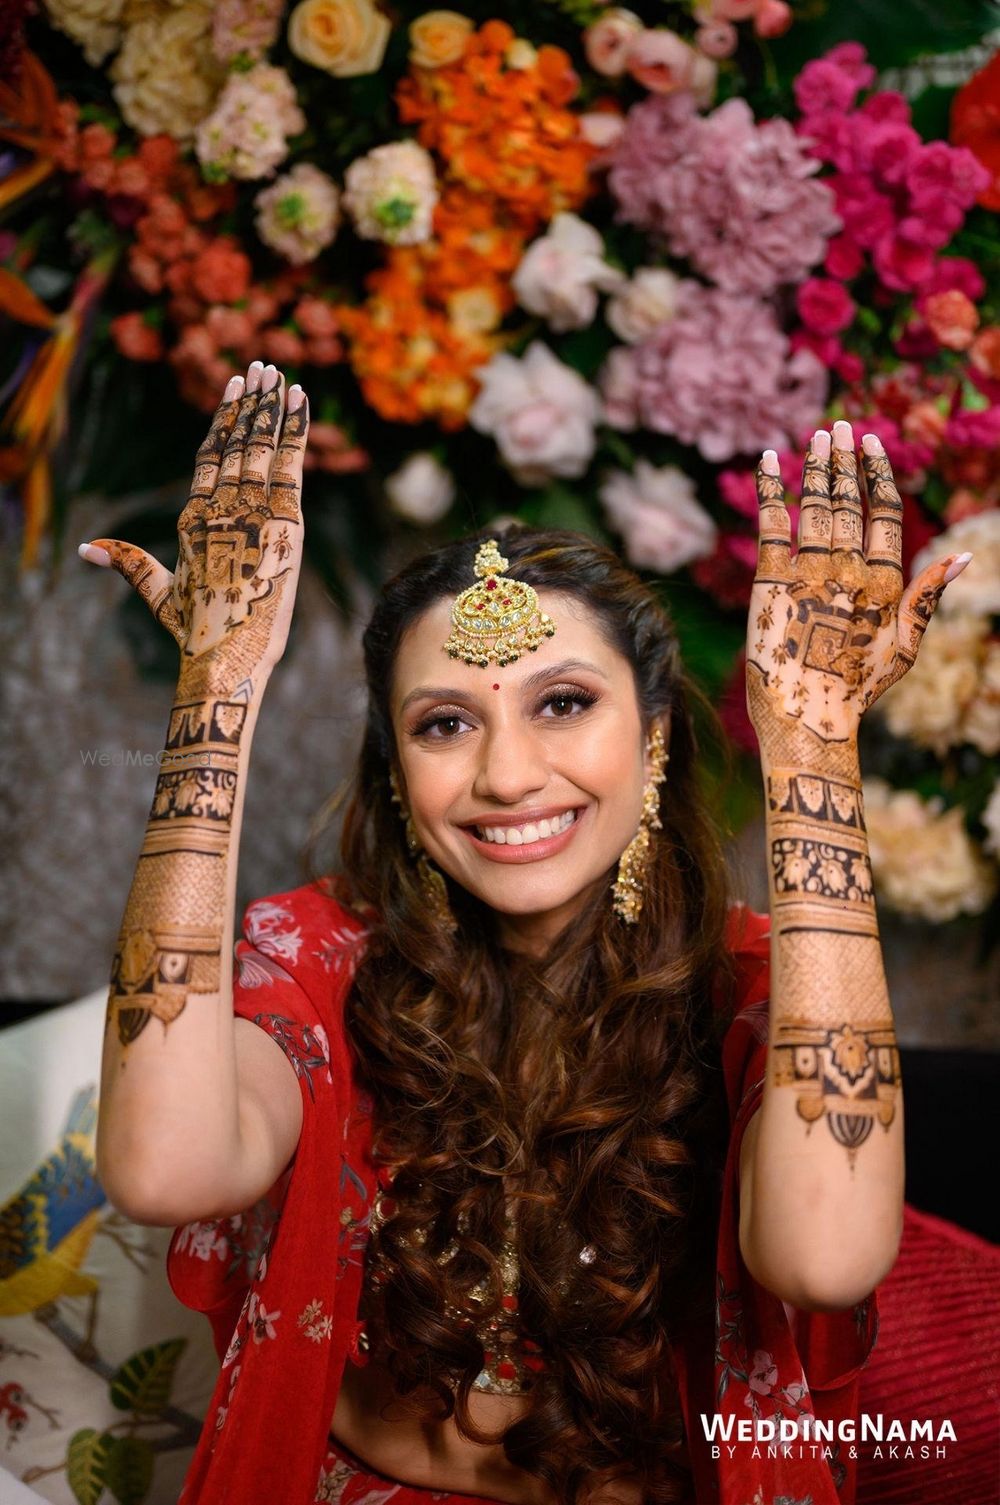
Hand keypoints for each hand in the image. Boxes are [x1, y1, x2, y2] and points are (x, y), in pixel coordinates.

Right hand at [79, 360, 308, 689]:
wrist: (227, 657)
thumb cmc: (195, 632)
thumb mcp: (159, 592)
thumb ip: (127, 562)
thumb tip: (85, 548)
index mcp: (194, 519)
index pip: (211, 456)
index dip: (224, 419)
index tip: (235, 387)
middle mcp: (222, 509)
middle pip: (238, 444)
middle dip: (251, 403)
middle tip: (262, 366)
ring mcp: (253, 513)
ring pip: (263, 447)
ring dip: (272, 408)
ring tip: (280, 374)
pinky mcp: (284, 524)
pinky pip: (291, 465)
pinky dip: (296, 430)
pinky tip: (301, 400)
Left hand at [746, 420, 971, 763]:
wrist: (807, 717)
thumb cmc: (858, 689)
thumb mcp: (905, 646)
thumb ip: (929, 596)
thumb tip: (966, 556)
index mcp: (883, 582)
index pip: (882, 513)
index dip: (876, 475)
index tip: (869, 445)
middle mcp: (848, 571)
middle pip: (848, 502)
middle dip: (843, 460)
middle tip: (837, 427)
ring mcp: (808, 574)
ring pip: (815, 507)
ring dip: (815, 467)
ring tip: (815, 437)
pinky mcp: (769, 582)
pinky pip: (771, 525)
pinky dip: (769, 490)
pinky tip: (768, 460)